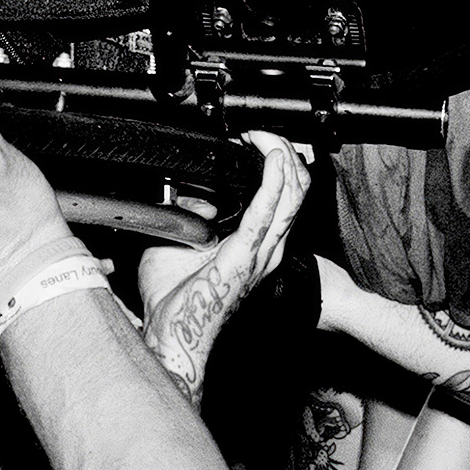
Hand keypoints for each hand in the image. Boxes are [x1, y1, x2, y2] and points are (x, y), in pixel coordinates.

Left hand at [140, 134, 308, 391]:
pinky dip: (273, 181)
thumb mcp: (178, 245)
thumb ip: (185, 218)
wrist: (173, 338)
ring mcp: (260, 255)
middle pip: (295, 192)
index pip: (285, 198)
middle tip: (264, 132)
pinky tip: (273, 158)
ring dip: (281, 159)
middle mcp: (267, 250)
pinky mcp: (244, 257)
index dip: (280, 165)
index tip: (256, 141)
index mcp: (257, 247)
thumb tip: (185, 196)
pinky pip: (266, 212)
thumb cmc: (175, 302)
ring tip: (266, 136)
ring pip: (289, 196)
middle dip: (285, 153)